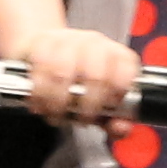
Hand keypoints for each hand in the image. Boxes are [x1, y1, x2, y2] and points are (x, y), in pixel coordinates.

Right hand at [21, 28, 144, 119]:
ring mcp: (68, 40)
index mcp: (116, 55)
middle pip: (96, 75)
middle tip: (81, 120)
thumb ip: (115, 118)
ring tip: (58, 114)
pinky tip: (41, 103)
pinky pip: (40, 68)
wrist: (43, 48)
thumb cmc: (76, 78)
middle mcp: (95, 44)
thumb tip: (121, 127)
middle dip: (87, 107)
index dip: (118, 92)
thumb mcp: (100, 100)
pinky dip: (40, 92)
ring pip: (64, 73)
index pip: (126, 68)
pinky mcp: (42, 42)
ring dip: (59, 102)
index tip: (108, 108)